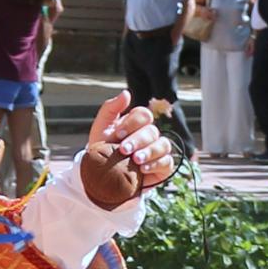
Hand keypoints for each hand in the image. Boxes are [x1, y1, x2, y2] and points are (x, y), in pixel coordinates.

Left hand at [74, 95, 176, 210]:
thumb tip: (126, 93)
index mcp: (136, 123)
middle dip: (137, 140)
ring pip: (163, 145)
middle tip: (123, 150)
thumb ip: (111, 108)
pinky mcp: (162, 167)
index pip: (143, 115)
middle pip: (152, 131)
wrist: (100, 175)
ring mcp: (157, 150)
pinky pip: (167, 162)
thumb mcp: (101, 127)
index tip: (117, 135)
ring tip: (135, 160)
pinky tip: (142, 169)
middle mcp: (149, 135)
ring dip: (149, 151)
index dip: (132, 123)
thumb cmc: (101, 148)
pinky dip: (156, 164)